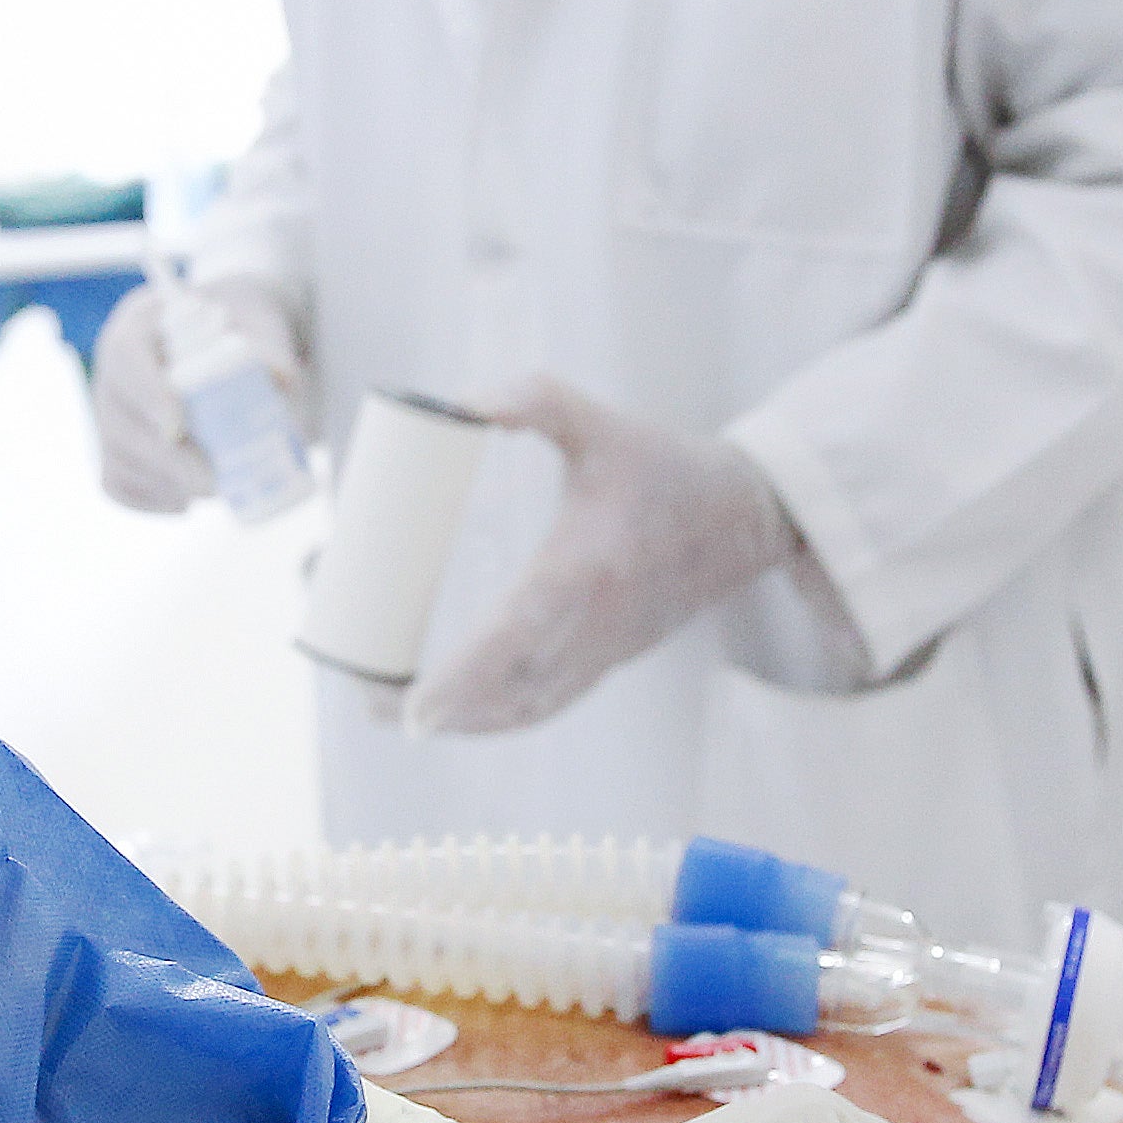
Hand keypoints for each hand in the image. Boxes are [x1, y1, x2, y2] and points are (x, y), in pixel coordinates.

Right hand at [88, 280, 305, 514]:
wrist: (222, 341)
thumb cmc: (237, 328)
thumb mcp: (257, 324)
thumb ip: (269, 346)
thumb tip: (281, 378)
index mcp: (139, 325)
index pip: (126, 356)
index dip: (146, 395)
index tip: (177, 429)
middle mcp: (113, 370)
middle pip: (120, 420)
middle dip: (166, 460)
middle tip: (214, 482)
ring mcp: (108, 413)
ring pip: (116, 457)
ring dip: (162, 483)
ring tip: (211, 492)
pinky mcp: (114, 447)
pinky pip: (115, 482)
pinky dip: (148, 500)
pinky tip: (183, 503)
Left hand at [407, 376, 808, 735]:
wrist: (748, 515)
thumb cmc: (668, 467)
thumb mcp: (602, 423)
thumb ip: (536, 400)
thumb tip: (460, 404)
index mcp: (587, 568)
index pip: (517, 636)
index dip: (463, 677)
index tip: (412, 706)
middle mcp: (597, 623)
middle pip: (511, 689)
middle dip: (442, 711)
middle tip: (373, 706)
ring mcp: (608, 649)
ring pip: (530, 707)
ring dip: (466, 723)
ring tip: (400, 717)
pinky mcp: (614, 658)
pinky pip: (552, 703)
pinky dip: (504, 719)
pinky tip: (462, 717)